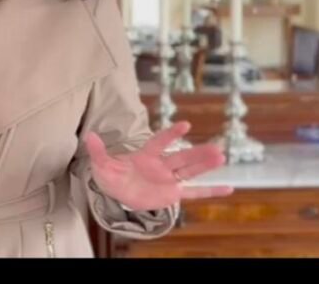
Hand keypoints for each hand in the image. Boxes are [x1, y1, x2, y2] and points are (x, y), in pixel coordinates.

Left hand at [84, 121, 233, 211]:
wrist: (117, 190)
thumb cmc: (111, 173)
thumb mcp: (101, 164)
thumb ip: (99, 151)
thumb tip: (89, 136)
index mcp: (146, 154)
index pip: (160, 142)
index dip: (171, 134)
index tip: (186, 125)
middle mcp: (161, 164)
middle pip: (182, 157)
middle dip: (197, 153)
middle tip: (216, 147)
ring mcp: (169, 179)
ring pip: (190, 171)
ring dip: (205, 166)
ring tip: (222, 157)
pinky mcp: (172, 194)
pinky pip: (193, 193)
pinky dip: (210, 191)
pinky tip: (229, 189)